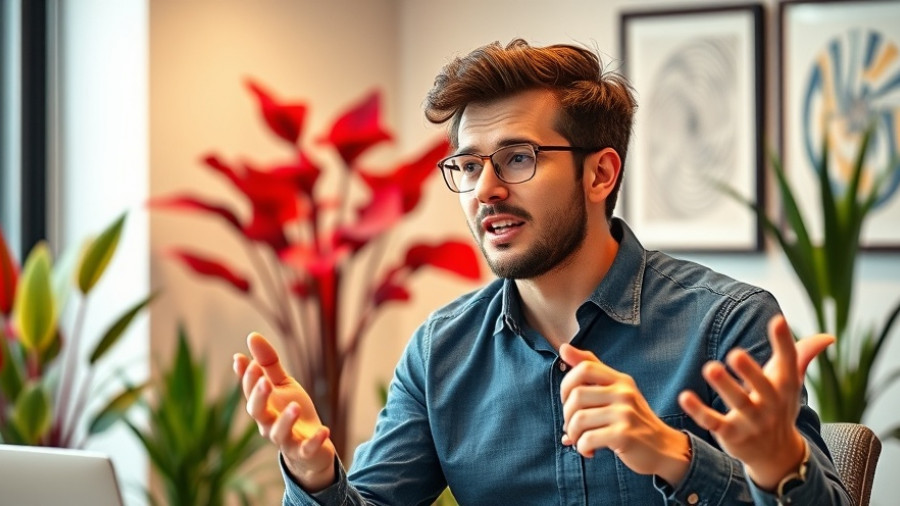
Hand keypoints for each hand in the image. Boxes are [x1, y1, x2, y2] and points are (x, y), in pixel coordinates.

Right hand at [233, 332, 335, 490]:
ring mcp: (285, 439)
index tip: (241, 359)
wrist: (311, 447)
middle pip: (256, 412)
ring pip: (279, 432)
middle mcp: (268, 424)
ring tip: (295, 405)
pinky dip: (314, 441)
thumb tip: (251, 336)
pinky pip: (306, 448)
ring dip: (286, 420)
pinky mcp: (304, 452)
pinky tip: (325, 430)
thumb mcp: (283, 385)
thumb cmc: (293, 412)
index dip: (246, 377)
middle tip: (264, 380)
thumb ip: (268, 364)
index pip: (250, 390)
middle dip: (258, 396)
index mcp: (263, 405)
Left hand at [560, 344, 690, 484]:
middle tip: (574, 427)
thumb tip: (563, 348)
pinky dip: (581, 447)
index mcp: (620, 380)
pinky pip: (587, 439)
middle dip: (567, 414)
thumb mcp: (617, 391)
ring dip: (573, 434)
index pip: (584, 368)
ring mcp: (625, 413)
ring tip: (580, 440)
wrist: (664, 448)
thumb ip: (592, 369)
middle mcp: (624, 393)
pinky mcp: (624, 435)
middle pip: (576, 395)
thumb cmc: (633, 420)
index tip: (568, 400)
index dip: (567, 384)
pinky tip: (589, 450)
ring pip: (578, 419)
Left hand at [678, 314, 833, 489]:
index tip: (777, 320)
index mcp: (785, 387)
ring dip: (725, 386)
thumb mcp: (791, 383)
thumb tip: (828, 337)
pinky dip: (699, 411)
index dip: (784, 342)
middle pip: (762, 387)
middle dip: (750, 371)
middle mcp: (770, 404)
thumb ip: (801, 356)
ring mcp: (751, 421)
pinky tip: (684, 396)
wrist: (776, 456)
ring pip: (738, 403)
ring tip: (710, 367)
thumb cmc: (779, 407)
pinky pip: (713, 422)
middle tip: (735, 353)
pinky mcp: (730, 434)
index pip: (789, 363)